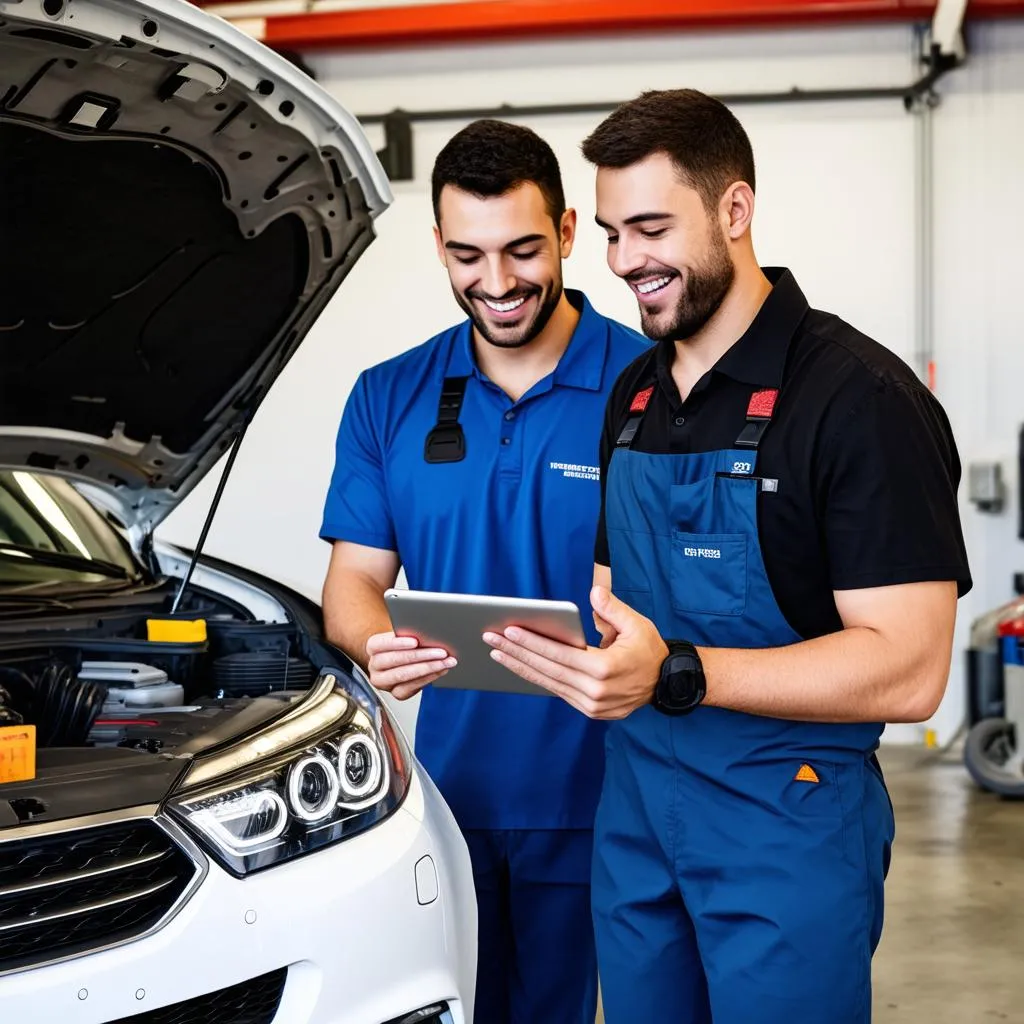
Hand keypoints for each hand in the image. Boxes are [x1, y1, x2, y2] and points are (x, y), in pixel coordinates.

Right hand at [365, 631, 456, 700]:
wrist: (403, 659)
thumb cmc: (405, 644)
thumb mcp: (404, 636)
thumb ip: (409, 634)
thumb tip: (428, 633)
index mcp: (373, 647)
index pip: (381, 644)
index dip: (398, 643)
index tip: (415, 641)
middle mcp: (374, 665)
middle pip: (395, 660)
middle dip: (421, 656)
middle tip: (441, 652)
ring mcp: (383, 681)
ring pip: (403, 675)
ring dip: (428, 668)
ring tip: (445, 662)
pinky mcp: (395, 693)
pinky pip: (411, 688)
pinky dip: (428, 678)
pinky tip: (440, 671)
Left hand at [483, 586, 667, 719]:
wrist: (666, 683)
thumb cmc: (649, 650)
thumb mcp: (637, 624)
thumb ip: (613, 609)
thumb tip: (594, 593)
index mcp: (605, 668)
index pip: (560, 654)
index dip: (533, 643)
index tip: (510, 631)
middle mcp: (595, 691)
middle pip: (547, 670)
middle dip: (517, 654)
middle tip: (491, 639)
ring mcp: (592, 705)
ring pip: (548, 684)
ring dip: (521, 668)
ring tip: (497, 653)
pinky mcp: (590, 711)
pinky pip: (557, 692)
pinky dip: (537, 679)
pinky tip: (520, 666)